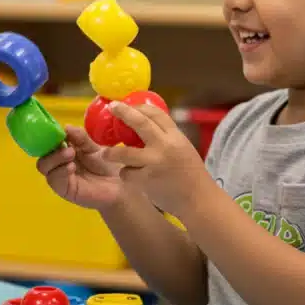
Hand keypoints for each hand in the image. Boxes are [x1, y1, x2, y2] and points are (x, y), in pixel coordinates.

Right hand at [37, 126, 122, 209]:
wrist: (120, 185)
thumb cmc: (107, 165)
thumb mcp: (93, 146)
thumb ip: (80, 137)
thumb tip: (66, 127)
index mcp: (64, 150)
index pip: (48, 141)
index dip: (50, 135)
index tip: (58, 131)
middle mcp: (58, 163)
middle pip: (42, 154)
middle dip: (50, 147)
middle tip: (66, 144)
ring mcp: (60, 176)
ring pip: (44, 166)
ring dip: (55, 158)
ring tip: (71, 153)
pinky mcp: (64, 190)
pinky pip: (54, 180)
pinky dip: (60, 171)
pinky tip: (72, 167)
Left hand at [99, 101, 215, 216]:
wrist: (200, 201)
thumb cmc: (191, 175)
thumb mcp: (183, 149)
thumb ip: (166, 138)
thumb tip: (144, 126)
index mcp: (176, 137)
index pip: (156, 113)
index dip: (140, 106)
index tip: (127, 104)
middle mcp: (165, 146)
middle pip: (140, 122)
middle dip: (123, 112)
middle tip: (112, 107)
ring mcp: (155, 163)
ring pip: (124, 152)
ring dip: (112, 152)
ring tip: (105, 153)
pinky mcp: (147, 180)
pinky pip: (127, 173)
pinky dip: (126, 174)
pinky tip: (130, 176)